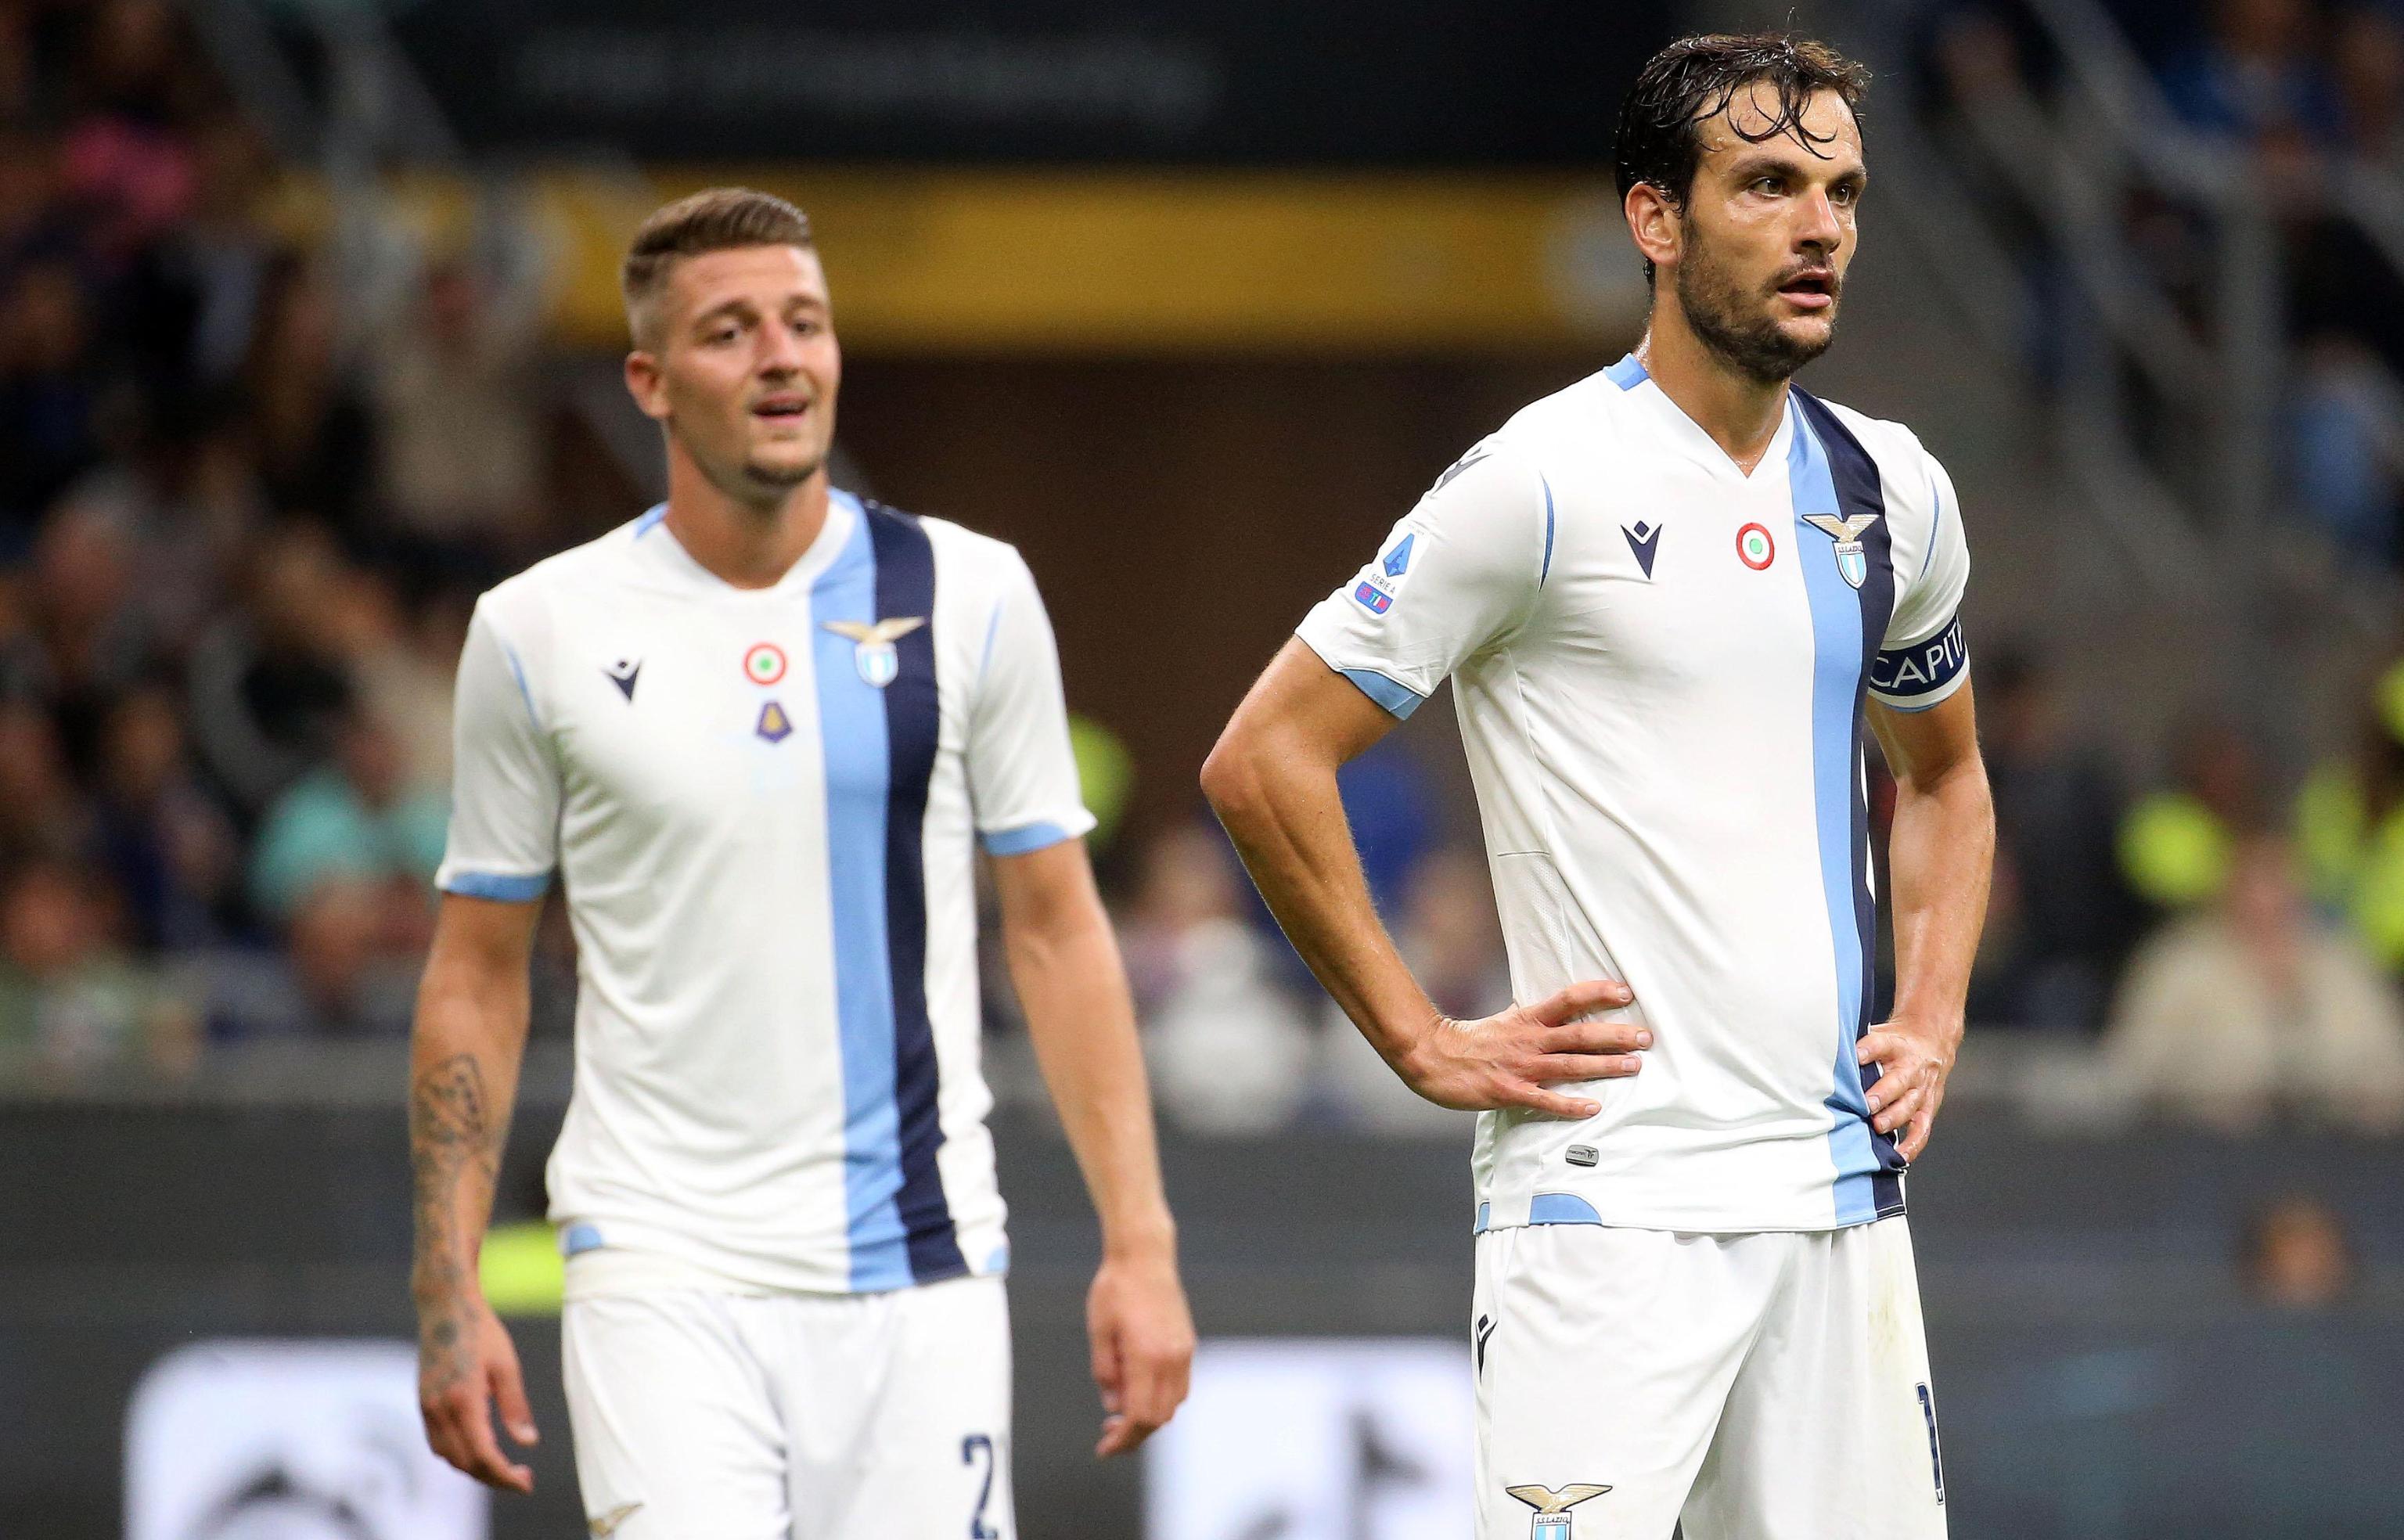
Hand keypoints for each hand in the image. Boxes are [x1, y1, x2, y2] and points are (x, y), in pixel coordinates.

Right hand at [418, 1291, 537, 1492]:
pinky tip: (479, 1448)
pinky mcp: (423, 1402)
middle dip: (493, 1477)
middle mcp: (439, 1409)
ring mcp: (427, 1407)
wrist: (445, 1306)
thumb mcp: (506, 1366)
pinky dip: (458, 1454)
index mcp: (463, 1401)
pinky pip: (437, 1442)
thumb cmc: (482, 1331)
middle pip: (465, 1463)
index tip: (527, 1482)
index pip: (483, 1456)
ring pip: (448, 1457)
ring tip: (504, 1468)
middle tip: (522, 1477)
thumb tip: (528, 1443)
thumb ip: (515, 1406)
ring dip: (475, 1469)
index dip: (505, 1476)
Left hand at [1087, 1247, 1194, 1457]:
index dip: (1123, 1440)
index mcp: (1146, 1357)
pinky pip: (1180, 1386)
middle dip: (1135, 1435)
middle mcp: (1171, 1359)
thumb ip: (1105, 1373)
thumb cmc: (1116, 1289)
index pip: (1139, 1416)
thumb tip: (1113, 1406)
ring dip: (1150, 1419)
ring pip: (1173, 1405)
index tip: (1104, 1449)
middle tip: (1108, 1436)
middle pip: (1159, 1417)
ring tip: (1121, 1416)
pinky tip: (1140, 1393)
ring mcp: (1183, 1352)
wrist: (1145, 1257)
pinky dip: (1162, 1400)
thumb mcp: (1099, 1331)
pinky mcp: (1187, 1344)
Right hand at [1392, 980, 1646, 1117]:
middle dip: (1616, 1035)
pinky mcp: (1511, 1092)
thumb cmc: (1470, 1040)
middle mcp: (1530, 1040)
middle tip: (1646, 1037)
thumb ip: (1533, 1018)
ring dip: (1605, 1066)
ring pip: (1571, 1064)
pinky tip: (1593, 1108)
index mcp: (1527, 1018)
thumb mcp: (1505, 1020)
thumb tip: (1559, 1010)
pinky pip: (1546, 1099)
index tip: (1625, 993)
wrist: (1432, 1058)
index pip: (1569, 999)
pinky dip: (1570, 1104)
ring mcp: (1522, 1067)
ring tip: (1634, 1066)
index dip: (1599, 994)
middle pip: (1580, 1033)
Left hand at [1857, 1014, 1962, 1160]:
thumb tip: (1822, 1054)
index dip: (1868, 1050)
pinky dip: (1912, 1144)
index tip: (1856, 1056)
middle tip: (1867, 1104)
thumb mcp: (1879, 1033)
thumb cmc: (1896, 1043)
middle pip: (1897, 1081)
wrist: (1931, 1042)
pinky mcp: (1927, 1107)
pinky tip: (1900, 1155)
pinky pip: (1922, 1128)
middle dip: (1882, 1094)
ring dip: (1893, 1117)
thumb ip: (1856, 1045)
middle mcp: (1910, 1068)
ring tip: (1878, 1127)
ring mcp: (1921, 1089)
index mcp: (1894, 1045)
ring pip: (1909, 1105)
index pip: (1880, 1044)